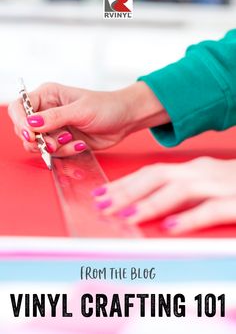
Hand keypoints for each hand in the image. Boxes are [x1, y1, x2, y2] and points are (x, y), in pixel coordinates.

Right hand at [8, 82, 168, 156]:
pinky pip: (54, 153)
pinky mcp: (63, 141)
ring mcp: (55, 128)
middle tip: (53, 143)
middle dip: (38, 140)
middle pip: (25, 130)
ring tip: (72, 141)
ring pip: (38, 145)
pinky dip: (66, 152)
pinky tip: (80, 145)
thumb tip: (32, 122)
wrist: (124, 120)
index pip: (20, 107)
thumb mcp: (81, 110)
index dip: (21, 122)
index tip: (31, 134)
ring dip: (54, 148)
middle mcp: (48, 112)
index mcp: (48, 96)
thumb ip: (55, 117)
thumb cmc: (106, 107)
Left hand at [92, 157, 235, 233]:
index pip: (150, 172)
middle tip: (103, 204)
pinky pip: (212, 209)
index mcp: (192, 169)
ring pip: (180, 191)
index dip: (124, 183)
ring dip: (151, 203)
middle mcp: (202, 173)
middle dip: (127, 191)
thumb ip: (177, 192)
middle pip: (158, 177)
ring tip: (128, 216)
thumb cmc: (232, 188)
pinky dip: (191, 217)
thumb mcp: (203, 185)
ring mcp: (220, 185)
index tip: (101, 194)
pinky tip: (172, 227)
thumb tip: (144, 204)